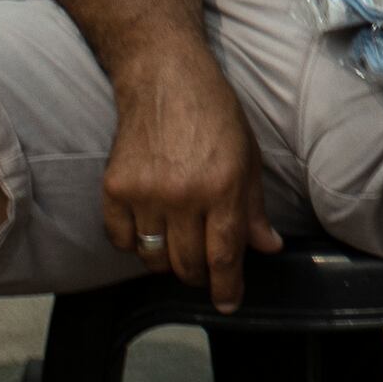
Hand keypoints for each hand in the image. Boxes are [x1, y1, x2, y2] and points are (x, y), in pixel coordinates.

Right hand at [100, 53, 279, 310]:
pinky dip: (134, 244)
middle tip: (205, 271)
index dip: (227, 287)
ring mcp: (145, 193)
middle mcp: (183, 195)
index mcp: (223, 187)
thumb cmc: (214, 113)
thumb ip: (254, 207)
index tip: (228, 303)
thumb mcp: (248, 156)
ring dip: (167, 263)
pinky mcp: (115, 188)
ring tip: (178, 248)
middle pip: (187, 265)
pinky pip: (121, 239)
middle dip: (199, 277)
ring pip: (153, 258)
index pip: (224, 255)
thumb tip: (268, 247)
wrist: (164, 77)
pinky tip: (149, 230)